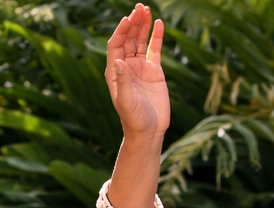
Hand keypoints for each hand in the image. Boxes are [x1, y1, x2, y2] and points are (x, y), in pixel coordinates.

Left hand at [106, 4, 169, 137]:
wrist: (149, 130)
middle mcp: (126, 67)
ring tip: (146, 10)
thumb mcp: (127, 102)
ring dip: (142, 26)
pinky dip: (156, 36)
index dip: (120, 31)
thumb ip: (124, 82)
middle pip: (127, 39)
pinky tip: (158, 24)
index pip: (115, 46)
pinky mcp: (154, 71)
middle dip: (132, 23)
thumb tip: (120, 63)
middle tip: (140, 8)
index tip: (127, 19)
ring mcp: (140, 68)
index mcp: (115, 73)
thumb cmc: (134, 119)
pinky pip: (154, 49)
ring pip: (140, 41)